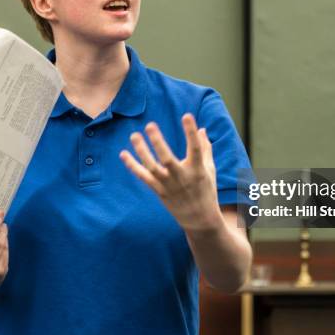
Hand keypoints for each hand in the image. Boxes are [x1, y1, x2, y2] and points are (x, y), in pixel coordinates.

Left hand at [120, 113, 222, 232]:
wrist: (199, 218)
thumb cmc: (206, 190)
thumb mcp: (210, 170)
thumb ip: (206, 149)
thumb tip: (203, 129)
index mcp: (197, 170)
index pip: (195, 148)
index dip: (191, 132)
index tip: (187, 115)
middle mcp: (182, 177)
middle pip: (167, 159)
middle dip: (158, 142)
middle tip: (150, 125)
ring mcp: (169, 185)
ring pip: (152, 167)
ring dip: (142, 151)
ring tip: (134, 136)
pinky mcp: (159, 191)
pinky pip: (143, 177)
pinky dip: (133, 166)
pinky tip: (123, 154)